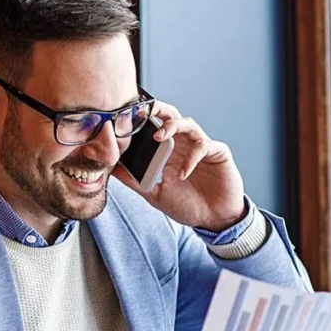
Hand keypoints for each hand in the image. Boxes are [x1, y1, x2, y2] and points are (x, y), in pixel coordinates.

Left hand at [112, 101, 245, 231]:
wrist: (214, 220)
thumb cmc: (188, 205)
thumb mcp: (156, 195)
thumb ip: (136, 182)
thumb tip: (112, 170)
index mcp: (168, 151)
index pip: (154, 126)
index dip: (142, 120)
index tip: (125, 119)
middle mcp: (184, 145)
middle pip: (171, 116)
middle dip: (158, 110)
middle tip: (143, 111)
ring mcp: (201, 147)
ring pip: (188, 124)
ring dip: (172, 126)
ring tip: (158, 137)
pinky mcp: (218, 153)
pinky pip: (204, 147)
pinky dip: (191, 158)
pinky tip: (182, 174)